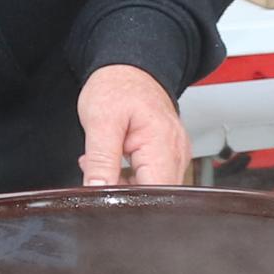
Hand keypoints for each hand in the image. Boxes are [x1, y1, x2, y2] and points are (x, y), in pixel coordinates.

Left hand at [77, 66, 190, 186]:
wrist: (129, 68)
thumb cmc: (117, 86)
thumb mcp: (100, 122)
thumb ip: (100, 160)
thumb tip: (97, 190)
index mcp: (163, 144)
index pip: (155, 194)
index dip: (131, 204)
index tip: (106, 196)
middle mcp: (176, 152)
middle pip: (156, 195)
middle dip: (125, 193)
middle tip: (101, 175)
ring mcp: (175, 154)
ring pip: (152, 189)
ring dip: (124, 185)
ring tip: (104, 163)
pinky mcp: (168, 155)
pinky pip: (152, 177)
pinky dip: (129, 177)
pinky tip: (113, 165)